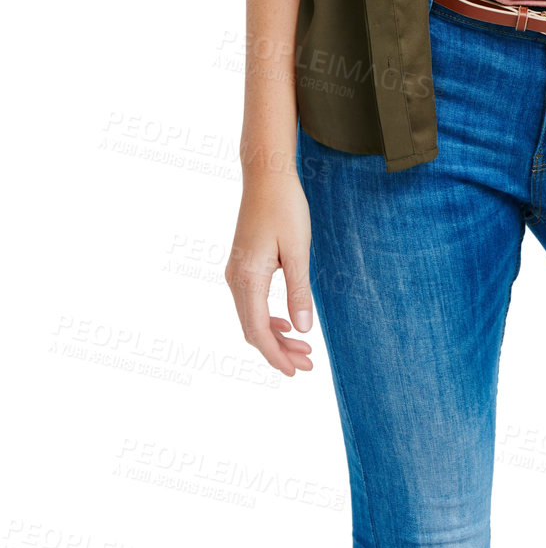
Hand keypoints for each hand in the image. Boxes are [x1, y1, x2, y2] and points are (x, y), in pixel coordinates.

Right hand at [226, 173, 314, 377]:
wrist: (266, 176)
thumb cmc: (285, 208)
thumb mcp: (298, 251)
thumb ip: (299, 292)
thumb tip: (303, 331)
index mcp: (248, 278)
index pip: (258, 331)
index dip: (276, 355)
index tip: (295, 371)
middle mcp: (235, 279)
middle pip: (253, 329)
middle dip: (278, 350)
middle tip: (307, 364)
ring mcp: (235, 272)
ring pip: (252, 317)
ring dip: (275, 335)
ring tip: (302, 349)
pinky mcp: (242, 264)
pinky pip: (251, 302)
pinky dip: (268, 318)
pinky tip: (286, 322)